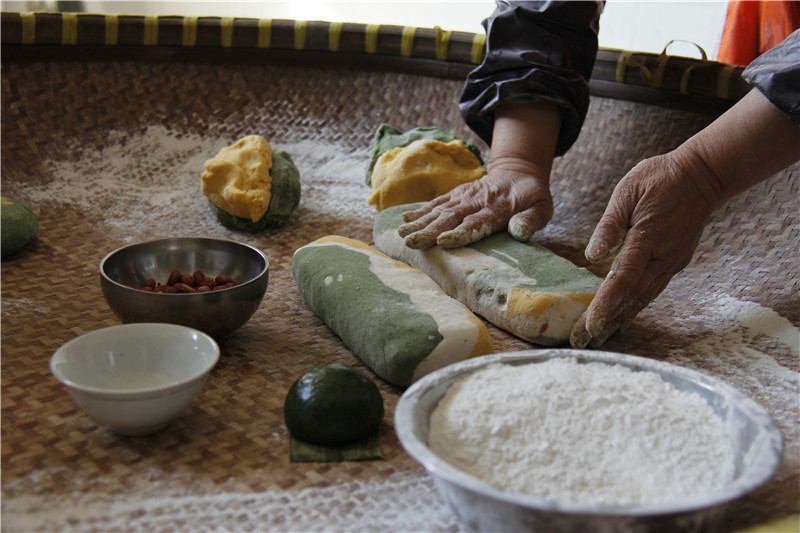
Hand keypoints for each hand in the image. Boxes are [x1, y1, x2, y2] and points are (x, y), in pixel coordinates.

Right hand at [397, 161, 553, 248]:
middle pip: (451, 218)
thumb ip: (530, 220)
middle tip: (411, 242)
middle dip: (430, 230)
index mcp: (497, 208)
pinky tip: (405, 219)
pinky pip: (437, 202)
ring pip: (440, 210)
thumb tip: (520, 233)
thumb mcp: (542, 208)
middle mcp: (476, 201)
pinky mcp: (457, 194)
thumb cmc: (532, 196)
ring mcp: (464, 196)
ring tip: (402, 233)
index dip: (459, 233)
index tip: (442, 242)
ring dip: (420, 222)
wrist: (519, 170)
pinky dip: (421, 210)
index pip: (476, 223)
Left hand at [570, 151, 717, 347]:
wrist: (703, 175)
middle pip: (631, 297)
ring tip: (597, 339)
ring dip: (619, 320)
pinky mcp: (675, 262)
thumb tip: (592, 255)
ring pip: (643, 298)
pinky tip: (620, 318)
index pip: (623, 278)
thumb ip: (610, 224)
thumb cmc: (660, 178)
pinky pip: (651, 290)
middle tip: (580, 341)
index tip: (589, 326)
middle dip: (605, 322)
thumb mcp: (628, 191)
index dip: (605, 304)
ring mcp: (672, 262)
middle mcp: (663, 257)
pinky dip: (634, 307)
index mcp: (647, 238)